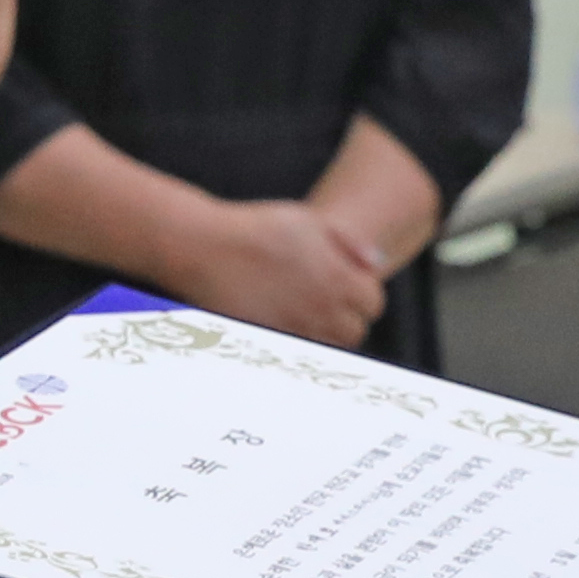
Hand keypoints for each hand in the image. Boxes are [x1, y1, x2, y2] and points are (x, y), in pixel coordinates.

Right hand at [173, 194, 392, 346]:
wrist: (203, 248)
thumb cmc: (254, 230)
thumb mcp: (307, 221)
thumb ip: (347, 242)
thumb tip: (375, 264)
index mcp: (337, 278)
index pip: (373, 303)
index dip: (362, 293)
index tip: (344, 285)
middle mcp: (321, 309)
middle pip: (355, 331)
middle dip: (346, 318)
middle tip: (323, 302)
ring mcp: (296, 330)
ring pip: (329, 349)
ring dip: (323, 335)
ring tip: (303, 315)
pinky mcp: (271, 342)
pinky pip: (299, 356)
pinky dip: (299, 346)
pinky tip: (284, 324)